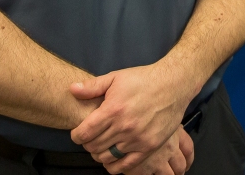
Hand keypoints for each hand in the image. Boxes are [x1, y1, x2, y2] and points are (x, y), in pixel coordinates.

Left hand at [69, 64, 195, 170]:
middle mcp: (124, 127)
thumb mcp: (116, 77)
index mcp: (113, 110)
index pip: (85, 133)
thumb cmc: (143, 79)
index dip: (76, 136)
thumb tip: (72, 89)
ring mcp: (137, 139)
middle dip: (87, 144)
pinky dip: (115, 167)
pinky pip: (126, 165)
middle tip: (89, 139)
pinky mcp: (149, 146)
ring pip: (108, 157)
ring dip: (99, 154)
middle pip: (94, 146)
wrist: (172, 84)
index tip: (77, 134)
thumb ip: (92, 86)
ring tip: (100, 147)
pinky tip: (111, 161)